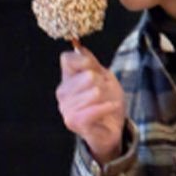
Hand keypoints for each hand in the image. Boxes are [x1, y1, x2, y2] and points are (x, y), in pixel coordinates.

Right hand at [57, 47, 127, 163]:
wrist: (112, 128)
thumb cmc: (107, 102)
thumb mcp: (104, 77)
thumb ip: (91, 63)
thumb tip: (78, 46)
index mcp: (68, 79)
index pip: (67, 59)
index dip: (84, 60)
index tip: (94, 67)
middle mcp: (62, 93)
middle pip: (87, 75)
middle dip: (103, 83)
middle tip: (105, 92)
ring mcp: (66, 108)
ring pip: (93, 93)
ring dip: (106, 97)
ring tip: (107, 102)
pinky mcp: (73, 122)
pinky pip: (92, 109)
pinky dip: (106, 107)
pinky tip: (111, 107)